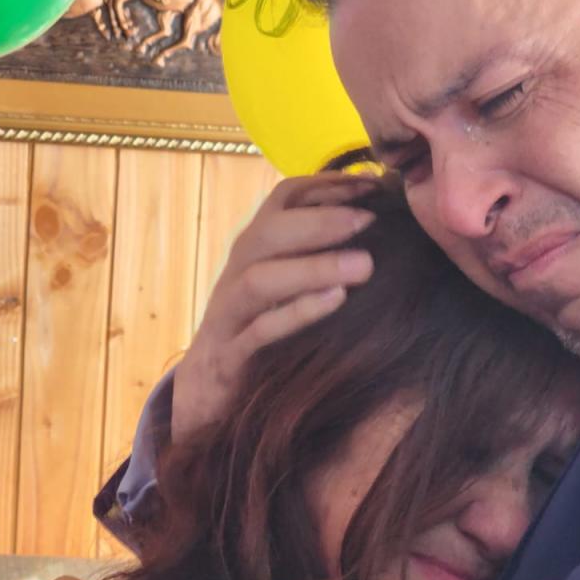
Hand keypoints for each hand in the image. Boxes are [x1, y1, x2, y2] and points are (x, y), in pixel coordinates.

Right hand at [173, 173, 377, 441]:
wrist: (205, 395)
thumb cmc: (257, 334)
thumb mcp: (285, 287)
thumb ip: (315, 254)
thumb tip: (374, 222)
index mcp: (254, 250)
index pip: (283, 199)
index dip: (326, 186)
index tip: (372, 184)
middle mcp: (237, 273)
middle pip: (269, 232)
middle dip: (321, 221)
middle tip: (370, 220)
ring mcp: (229, 315)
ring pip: (260, 279)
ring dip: (313, 268)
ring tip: (364, 266)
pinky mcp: (229, 356)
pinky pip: (259, 331)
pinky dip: (297, 314)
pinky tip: (336, 302)